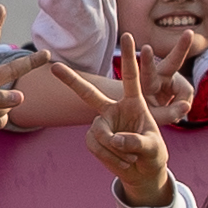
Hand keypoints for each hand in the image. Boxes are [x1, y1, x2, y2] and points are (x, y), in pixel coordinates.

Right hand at [38, 45, 174, 206]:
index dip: (130, 57)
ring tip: (131, 158)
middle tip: (54, 66)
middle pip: (89, 94)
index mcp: (134, 103)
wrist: (142, 171)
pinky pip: (95, 146)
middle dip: (71, 80)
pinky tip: (123, 162)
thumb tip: (114, 139)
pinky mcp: (95, 139)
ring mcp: (103, 124)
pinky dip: (109, 158)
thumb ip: (136, 141)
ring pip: (99, 132)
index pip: (132, 77)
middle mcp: (115, 109)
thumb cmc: (153, 153)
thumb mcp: (152, 147)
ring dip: (116, 150)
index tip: (128, 35)